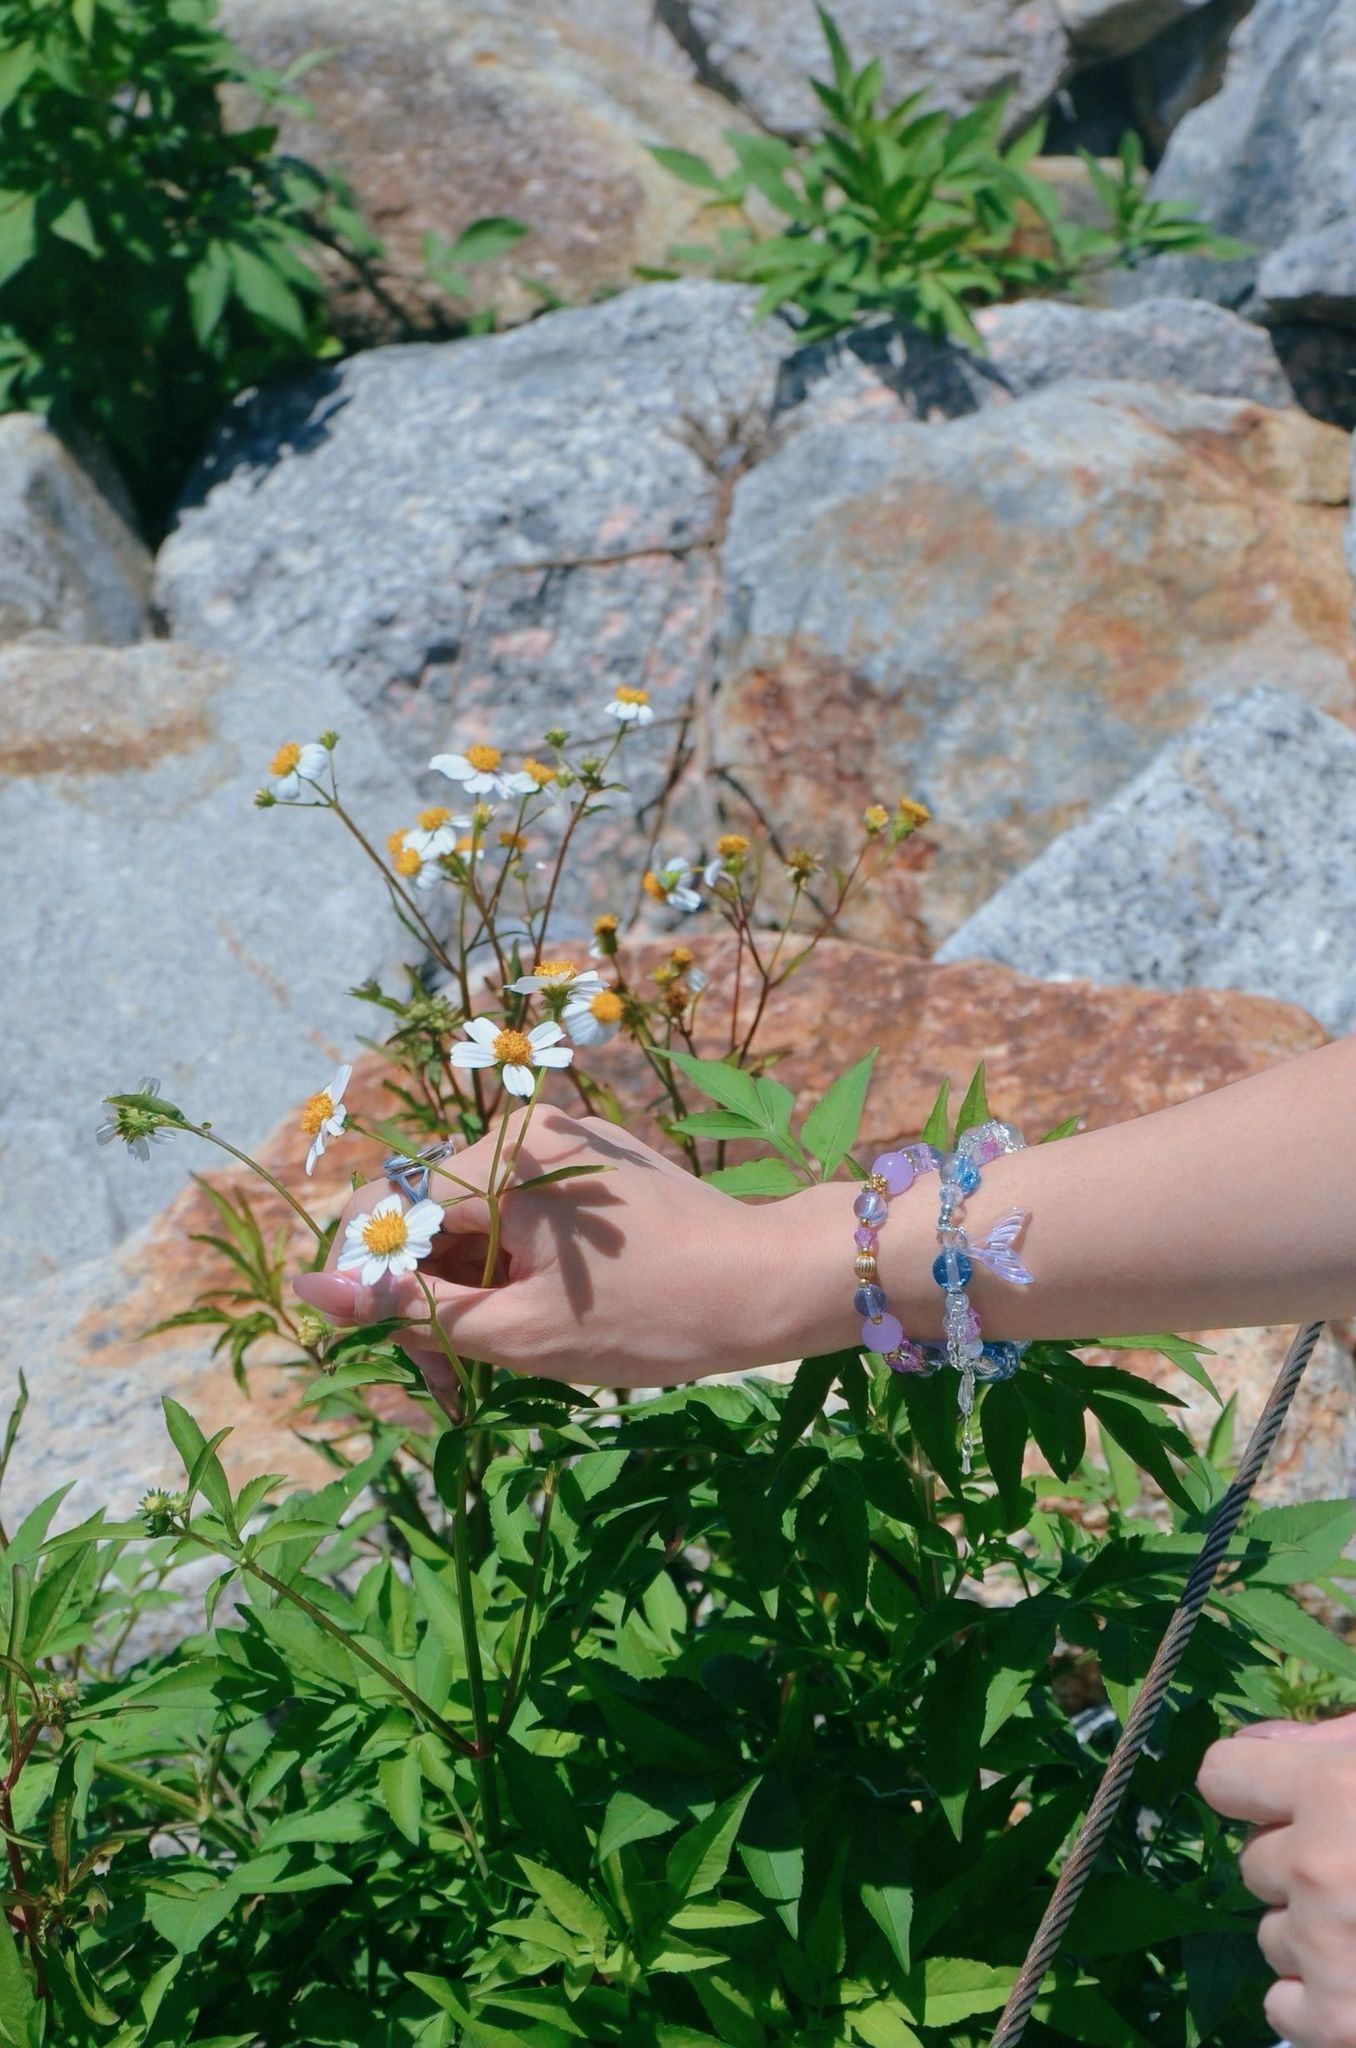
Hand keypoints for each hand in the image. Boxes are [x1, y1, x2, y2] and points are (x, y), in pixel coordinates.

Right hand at [292, 1106, 851, 1410]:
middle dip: (420, 1301)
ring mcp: (559, 1143)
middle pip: (423, 1217)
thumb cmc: (652, 1315)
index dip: (365, 1288)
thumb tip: (312, 1286)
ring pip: (468, 1223)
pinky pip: (514, 1215)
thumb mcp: (517, 1330)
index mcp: (499, 1158)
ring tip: (494, 1367)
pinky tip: (533, 1327)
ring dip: (463, 1294)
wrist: (772, 1284)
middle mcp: (522, 1130)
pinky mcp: (587, 1165)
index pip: (379, 1211)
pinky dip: (506, 1271)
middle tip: (450, 1386)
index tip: (387, 1358)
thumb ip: (411, 1307)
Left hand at [1198, 1715, 1355, 2046]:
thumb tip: (1256, 1742)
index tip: (1284, 1803)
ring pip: (1269, 1935)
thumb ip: (1329, 1746)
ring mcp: (1325, 1949)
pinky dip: (1316, 2002)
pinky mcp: (1340, 2025)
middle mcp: (1317, 1866)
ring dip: (1311, 1937)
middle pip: (1252, 1862)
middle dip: (1297, 1869)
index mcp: (1336, 1789)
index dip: (1252, 1790)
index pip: (1221, 1775)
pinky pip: (1281, 2005)